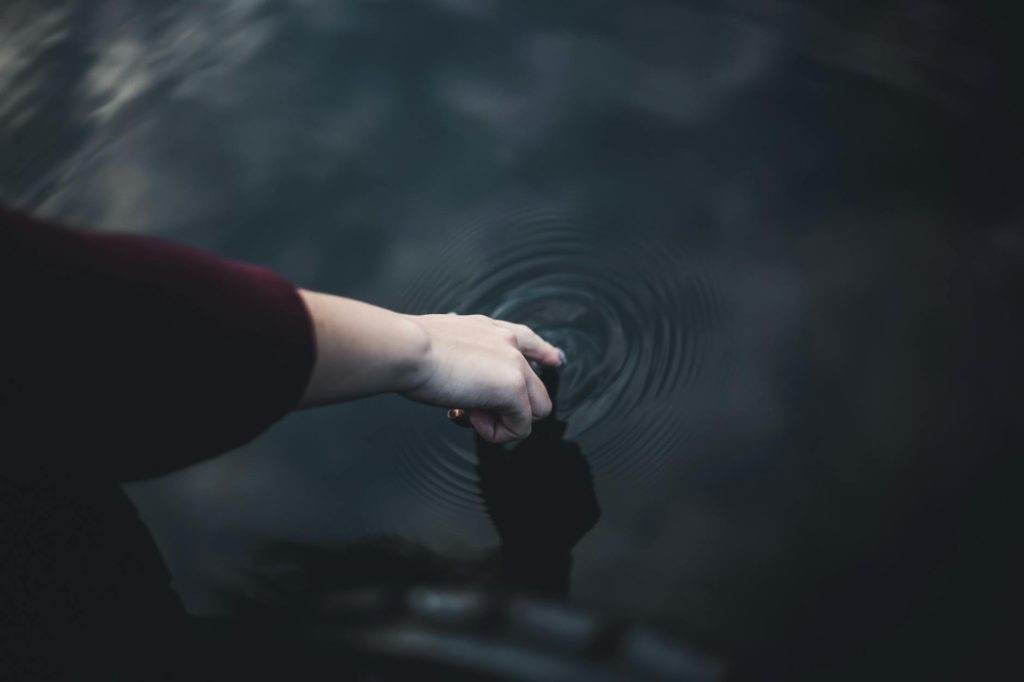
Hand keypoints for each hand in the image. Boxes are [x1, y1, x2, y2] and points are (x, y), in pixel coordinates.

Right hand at [401, 313, 563, 442]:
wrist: (406, 350)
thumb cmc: (408, 351)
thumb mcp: (438, 347)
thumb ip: (458, 359)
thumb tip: (457, 382)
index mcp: (488, 329)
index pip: (527, 339)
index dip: (542, 353)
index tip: (554, 361)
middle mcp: (508, 342)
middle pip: (536, 388)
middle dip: (507, 409)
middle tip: (470, 410)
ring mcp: (515, 365)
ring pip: (536, 411)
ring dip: (503, 422)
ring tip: (468, 414)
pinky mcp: (514, 388)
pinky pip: (521, 427)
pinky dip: (496, 433)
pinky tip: (469, 417)